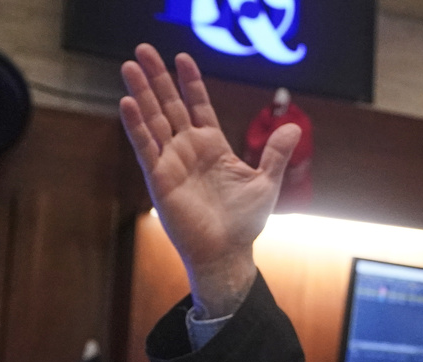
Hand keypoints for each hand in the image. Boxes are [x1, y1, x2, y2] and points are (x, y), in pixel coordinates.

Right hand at [119, 43, 301, 316]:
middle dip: (158, 78)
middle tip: (144, 49)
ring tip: (129, 65)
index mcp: (213, 147)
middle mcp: (189, 150)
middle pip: (170, 106)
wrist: (227, 252)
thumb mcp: (266, 182)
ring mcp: (172, 162)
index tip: (183, 58)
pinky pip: (145, 147)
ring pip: (153, 120)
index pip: (198, 106)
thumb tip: (294, 126)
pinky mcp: (159, 178)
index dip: (191, 82)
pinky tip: (128, 103)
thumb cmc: (245, 222)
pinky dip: (136, 126)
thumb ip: (276, 153)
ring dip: (141, 93)